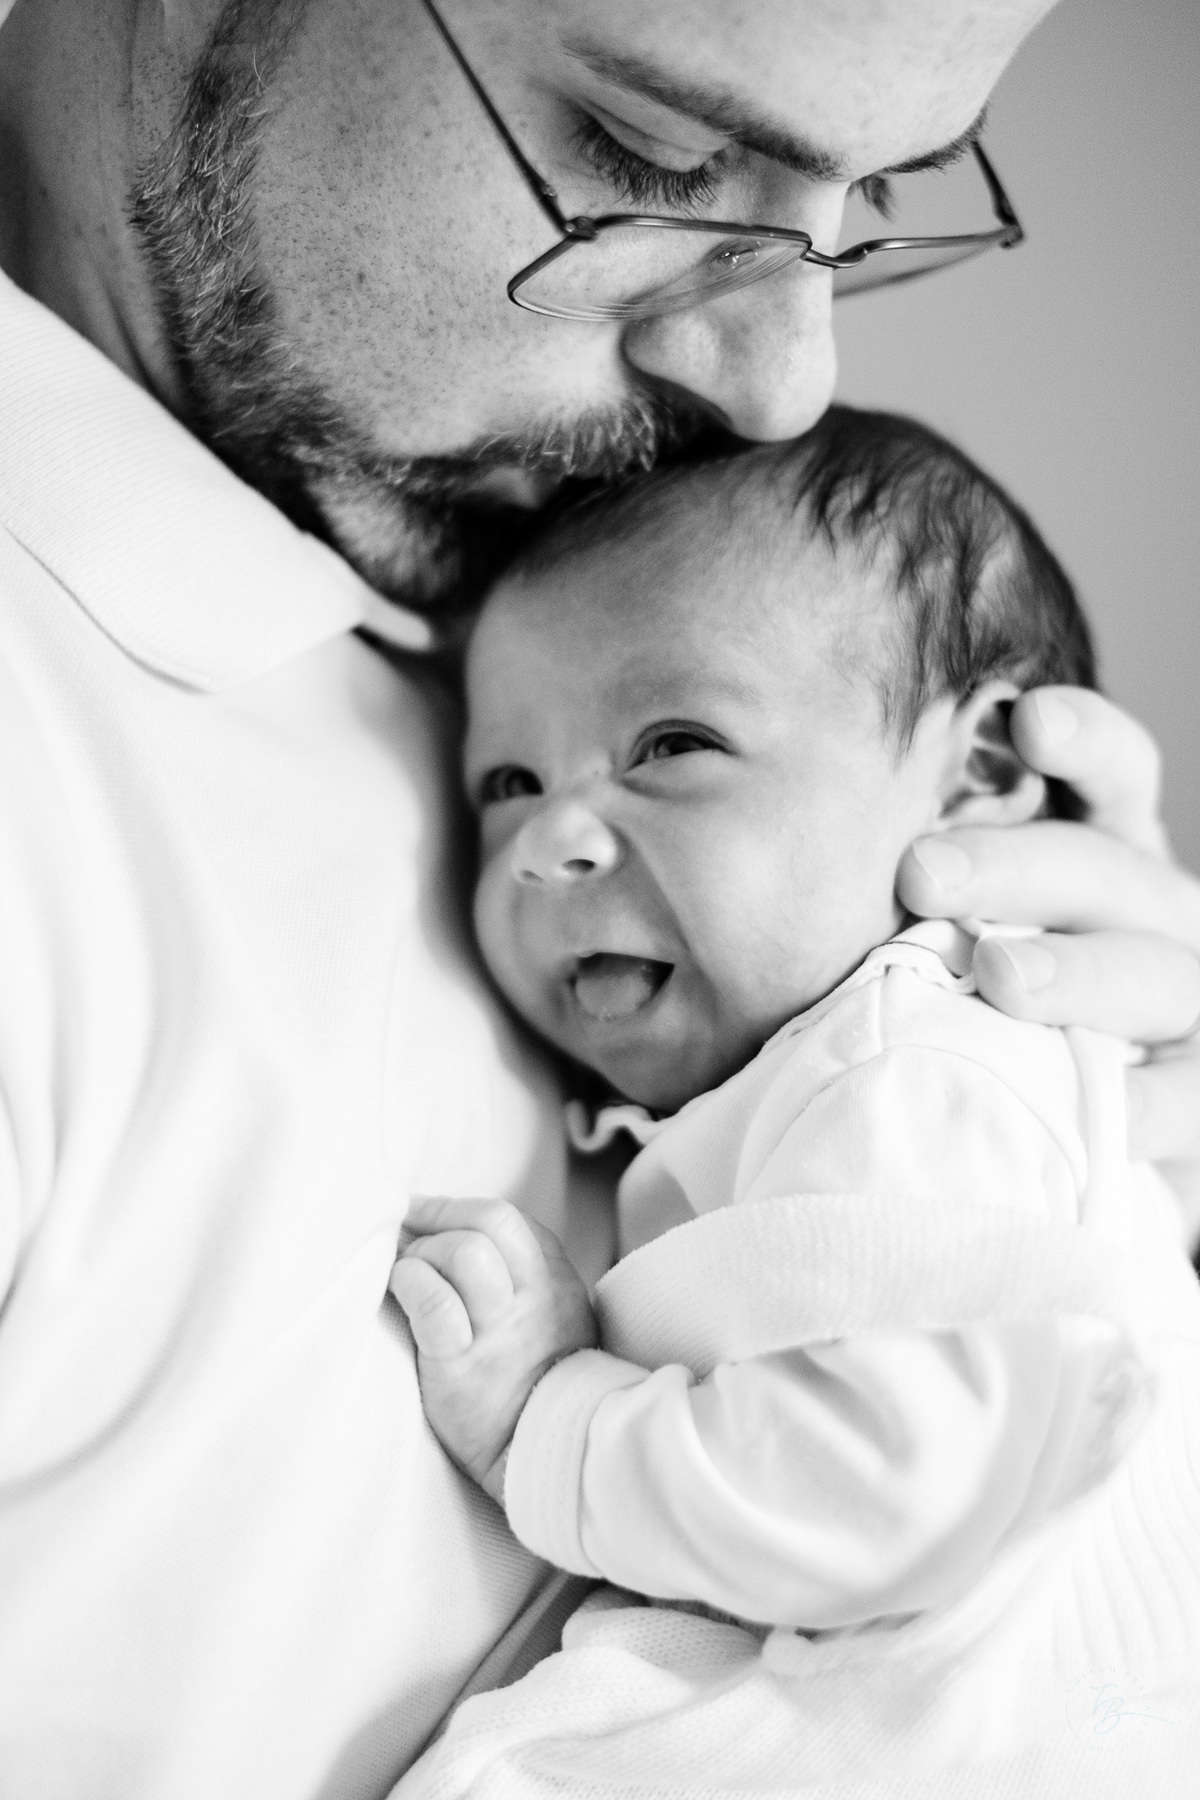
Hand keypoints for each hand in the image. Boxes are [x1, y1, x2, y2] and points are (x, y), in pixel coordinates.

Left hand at [389, 1196, 597, 1499]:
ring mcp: (500, 1330)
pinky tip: (400, 1292)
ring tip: (406, 1275)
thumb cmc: (536, 1384)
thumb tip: (453, 1232)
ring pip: (465, 1252)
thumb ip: (518, 1275)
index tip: (419, 1215)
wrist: (546, 1458)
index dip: (453, 1209)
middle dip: (438, 1218)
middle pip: (491, 1219)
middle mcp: (533, 1296)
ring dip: (423, 1253)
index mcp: (553, 1279)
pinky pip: (435, 1300)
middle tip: (407, 1239)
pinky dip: (410, 1283)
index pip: (504, 1217)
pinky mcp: (463, 1365)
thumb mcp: (551, 1315)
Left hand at [897, 689, 1199, 1241]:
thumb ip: (914, 875)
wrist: (1041, 1112)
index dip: (1083, 740)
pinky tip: (1083, 1101)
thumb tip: (787, 824)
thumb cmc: (962, 986)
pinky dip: (1140, 1101)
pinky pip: (1184, 1094)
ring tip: (999, 977)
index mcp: (1100, 843)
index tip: (1030, 721)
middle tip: (921, 874)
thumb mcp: (949, 914)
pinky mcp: (1195, 1086)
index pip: (1111, 770)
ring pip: (1146, 971)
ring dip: (1073, 973)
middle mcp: (1151, 906)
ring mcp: (1180, 992)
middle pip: (1098, 868)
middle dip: (1012, 866)